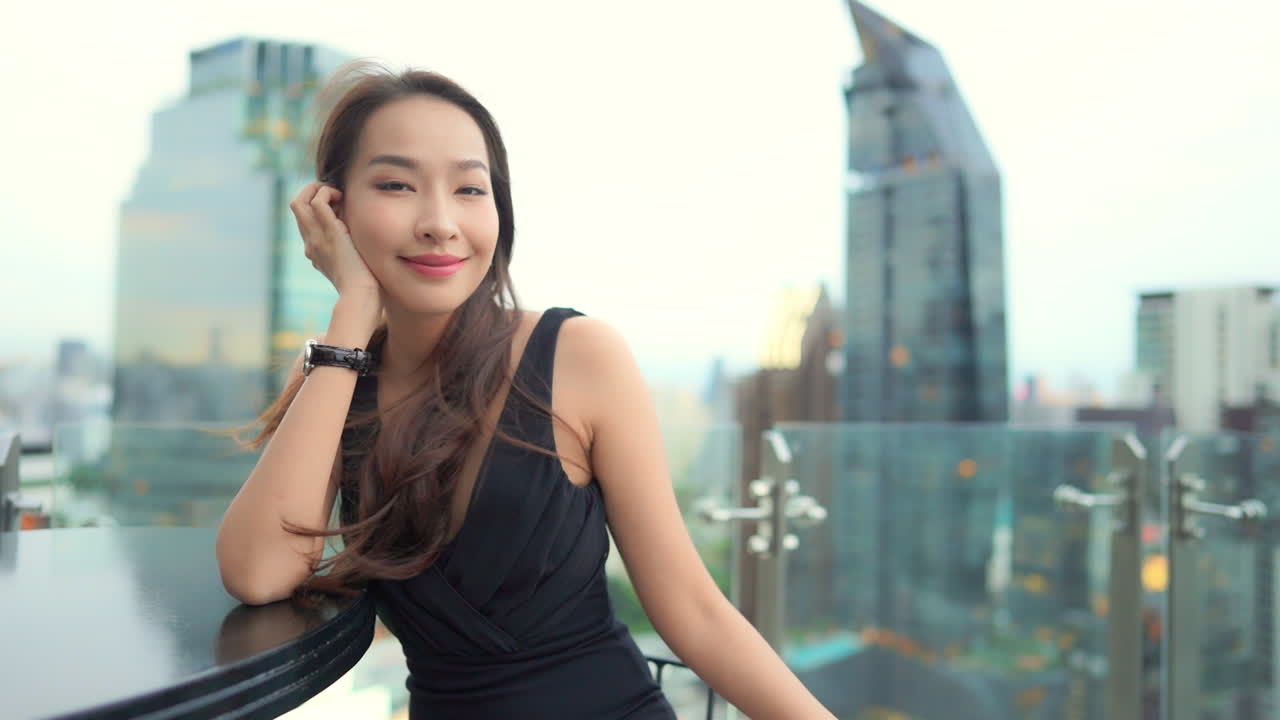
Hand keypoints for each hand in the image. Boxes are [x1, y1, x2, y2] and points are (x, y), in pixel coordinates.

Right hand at [289, 182, 381, 302]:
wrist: (360, 294)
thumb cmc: (362, 284)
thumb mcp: (351, 265)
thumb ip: (349, 251)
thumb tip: (357, 239)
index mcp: (314, 249)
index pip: (304, 220)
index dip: (316, 206)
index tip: (337, 206)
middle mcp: (310, 241)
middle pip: (296, 207)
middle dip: (312, 192)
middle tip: (334, 194)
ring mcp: (316, 237)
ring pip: (299, 202)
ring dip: (317, 190)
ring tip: (337, 194)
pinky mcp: (329, 233)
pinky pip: (318, 202)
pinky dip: (327, 193)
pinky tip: (342, 199)